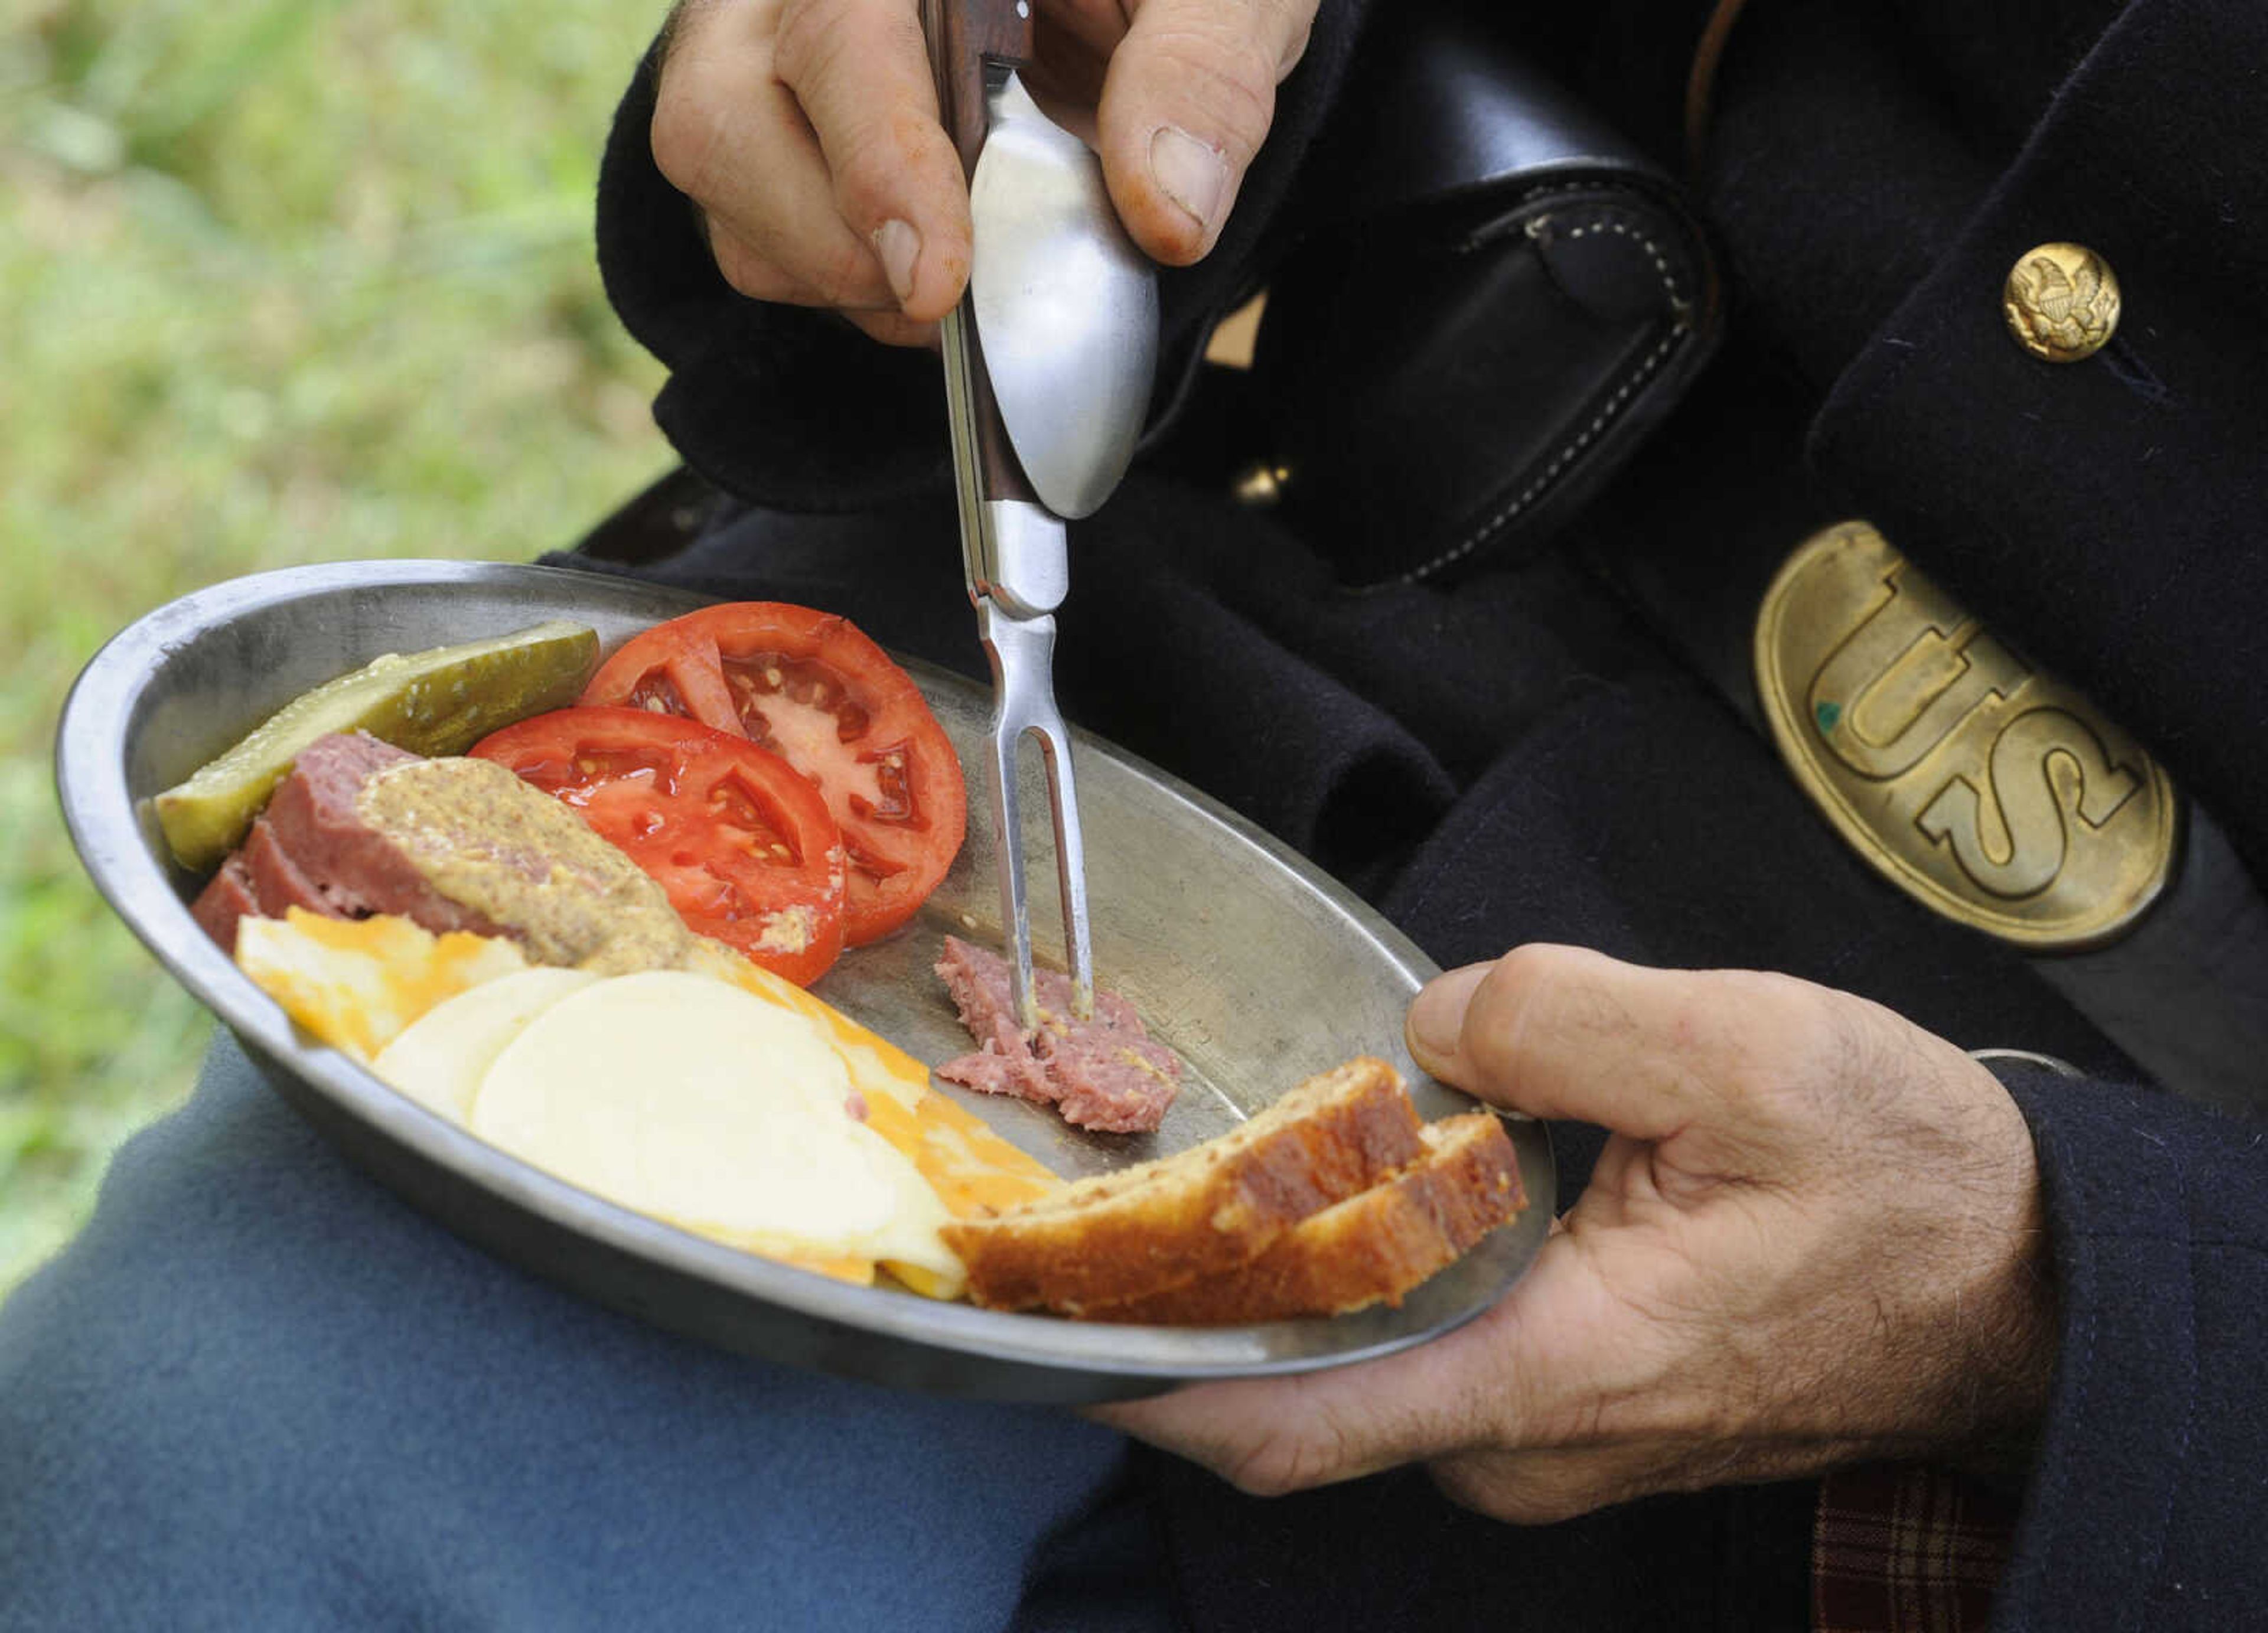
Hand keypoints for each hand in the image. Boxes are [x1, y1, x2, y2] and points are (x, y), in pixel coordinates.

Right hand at [652, 0, 1318, 345]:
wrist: (1128, 13)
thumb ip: (1201, 73)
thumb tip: (1168, 213)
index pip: (839, 32)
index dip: (877, 163)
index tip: (939, 282)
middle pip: (719, 118)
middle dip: (834, 242)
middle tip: (943, 303)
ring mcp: (759, 58)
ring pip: (720, 189)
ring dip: (839, 276)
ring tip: (960, 274)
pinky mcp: (761, 140)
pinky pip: (750, 242)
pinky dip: (841, 289)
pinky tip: (932, 270)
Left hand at [1095, 945, 2057, 1522]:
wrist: (2015, 1271)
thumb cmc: (1900, 1181)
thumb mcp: (1749, 1051)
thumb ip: (1564, 1019)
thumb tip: (1433, 1023)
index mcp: (1553, 1371)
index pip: (1298, 1422)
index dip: (1149, 1382)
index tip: (1042, 1321)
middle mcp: (1528, 1437)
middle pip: (1304, 1390)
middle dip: (1205, 1297)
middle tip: (1119, 1180)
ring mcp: (1544, 1433)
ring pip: (1365, 1366)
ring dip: (1290, 1280)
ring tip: (1229, 1163)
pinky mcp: (1566, 1403)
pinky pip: (1426, 1353)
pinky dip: (1370, 1282)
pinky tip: (1356, 1188)